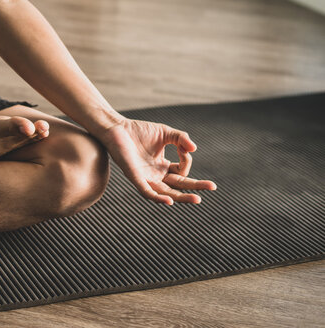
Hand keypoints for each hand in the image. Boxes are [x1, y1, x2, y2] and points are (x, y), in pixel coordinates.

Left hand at [97, 118, 215, 204]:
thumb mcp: (166, 133)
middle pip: (178, 186)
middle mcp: (155, 175)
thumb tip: (194, 149)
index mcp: (162, 166)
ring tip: (197, 199)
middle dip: (195, 187)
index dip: (187, 160)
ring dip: (181, 197)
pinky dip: (158, 197)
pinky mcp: (135, 177)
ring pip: (166, 193)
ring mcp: (146, 178)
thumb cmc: (139, 131)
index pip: (182, 171)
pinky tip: (170, 201)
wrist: (117, 128)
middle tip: (212, 187)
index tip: (184, 147)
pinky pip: (147, 192)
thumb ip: (181, 139)